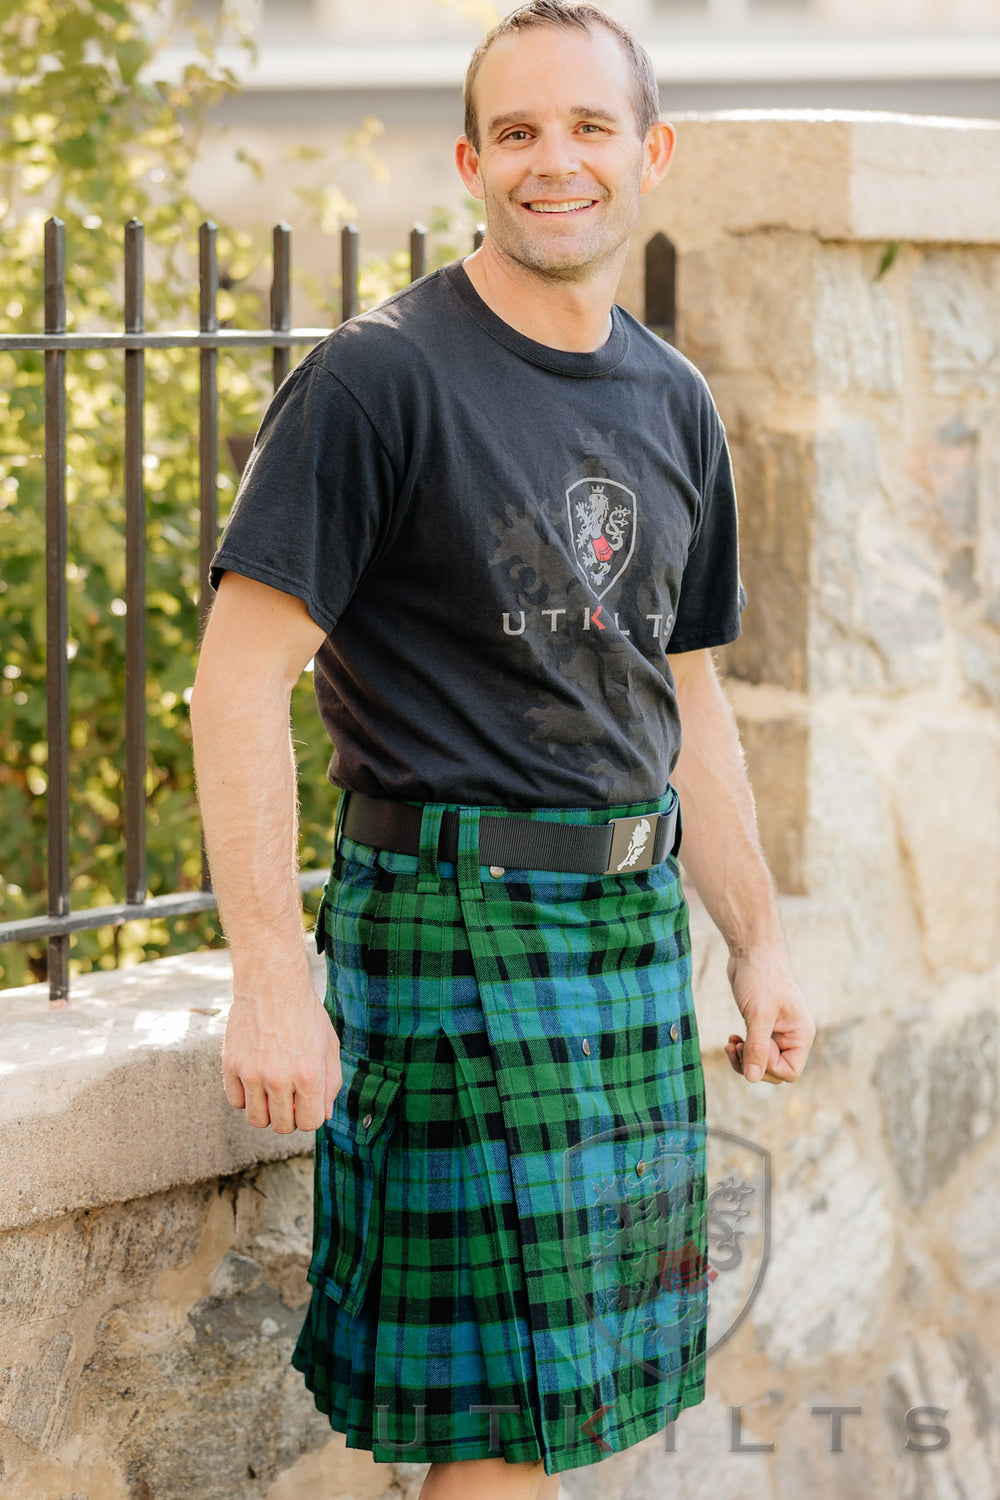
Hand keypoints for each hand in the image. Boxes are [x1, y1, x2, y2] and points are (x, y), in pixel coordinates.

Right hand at [222, 981, 341, 1132]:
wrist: (272, 984)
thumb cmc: (305, 1013)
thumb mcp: (329, 1046)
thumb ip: (331, 1083)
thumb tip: (324, 1114)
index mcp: (308, 1075)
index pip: (310, 1122)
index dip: (311, 1114)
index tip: (308, 1101)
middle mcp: (278, 1078)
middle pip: (283, 1126)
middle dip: (290, 1115)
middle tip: (290, 1094)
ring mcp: (251, 1073)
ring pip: (257, 1120)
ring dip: (267, 1110)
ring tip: (272, 1089)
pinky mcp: (230, 1065)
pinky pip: (236, 1102)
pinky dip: (246, 1097)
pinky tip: (255, 1079)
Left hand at [724, 948, 815, 1084]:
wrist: (752, 950)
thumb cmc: (761, 978)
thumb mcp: (758, 1015)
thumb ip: (757, 1048)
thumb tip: (752, 1078)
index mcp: (800, 1035)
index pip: (789, 1072)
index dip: (767, 1067)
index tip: (752, 1046)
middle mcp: (792, 1036)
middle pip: (774, 1071)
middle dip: (752, 1064)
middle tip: (734, 1048)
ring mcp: (777, 1031)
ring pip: (761, 1062)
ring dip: (743, 1058)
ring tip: (730, 1044)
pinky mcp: (762, 1025)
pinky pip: (754, 1049)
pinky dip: (742, 1048)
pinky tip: (732, 1039)